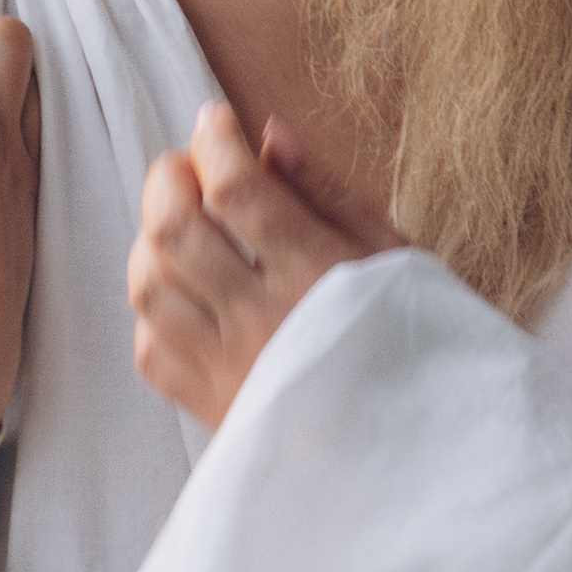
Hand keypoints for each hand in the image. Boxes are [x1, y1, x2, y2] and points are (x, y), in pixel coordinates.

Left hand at [129, 104, 398, 426]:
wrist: (422, 451)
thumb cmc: (416, 339)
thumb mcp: (392, 254)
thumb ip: (325, 192)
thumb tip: (268, 134)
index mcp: (318, 275)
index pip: (236, 190)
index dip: (214, 142)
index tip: (217, 121)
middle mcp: (265, 321)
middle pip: (175, 231)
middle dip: (169, 178)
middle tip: (191, 166)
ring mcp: (231, 370)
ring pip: (150, 286)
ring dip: (152, 240)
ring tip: (183, 226)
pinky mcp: (213, 410)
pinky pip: (151, 349)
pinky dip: (154, 309)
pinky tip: (187, 292)